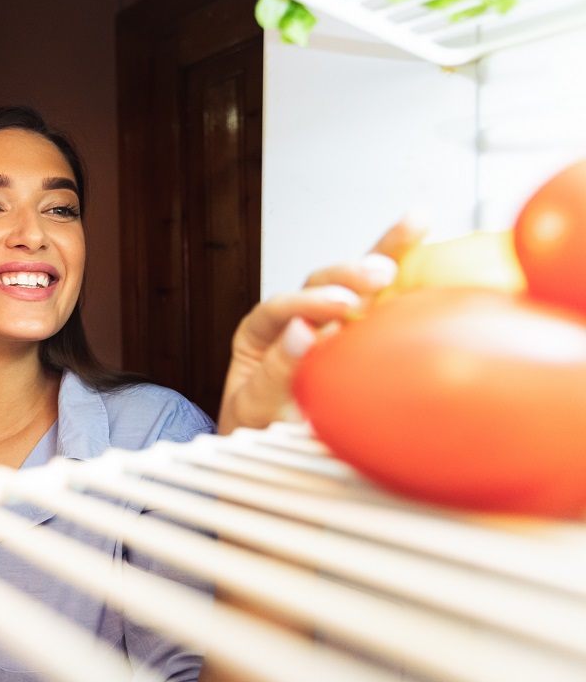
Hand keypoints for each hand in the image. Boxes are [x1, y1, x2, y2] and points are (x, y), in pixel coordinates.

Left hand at [215, 216, 426, 434]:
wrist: (276, 452)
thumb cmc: (263, 428)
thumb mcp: (255, 407)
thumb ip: (273, 374)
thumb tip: (301, 334)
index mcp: (262, 333)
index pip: (279, 309)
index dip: (306, 304)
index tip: (335, 307)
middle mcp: (299, 319)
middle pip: (320, 281)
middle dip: (350, 273)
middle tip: (378, 272)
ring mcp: (335, 323)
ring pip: (356, 281)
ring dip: (383, 254)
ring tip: (413, 228)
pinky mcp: (367, 332)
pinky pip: (384, 299)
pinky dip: (408, 268)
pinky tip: (426, 233)